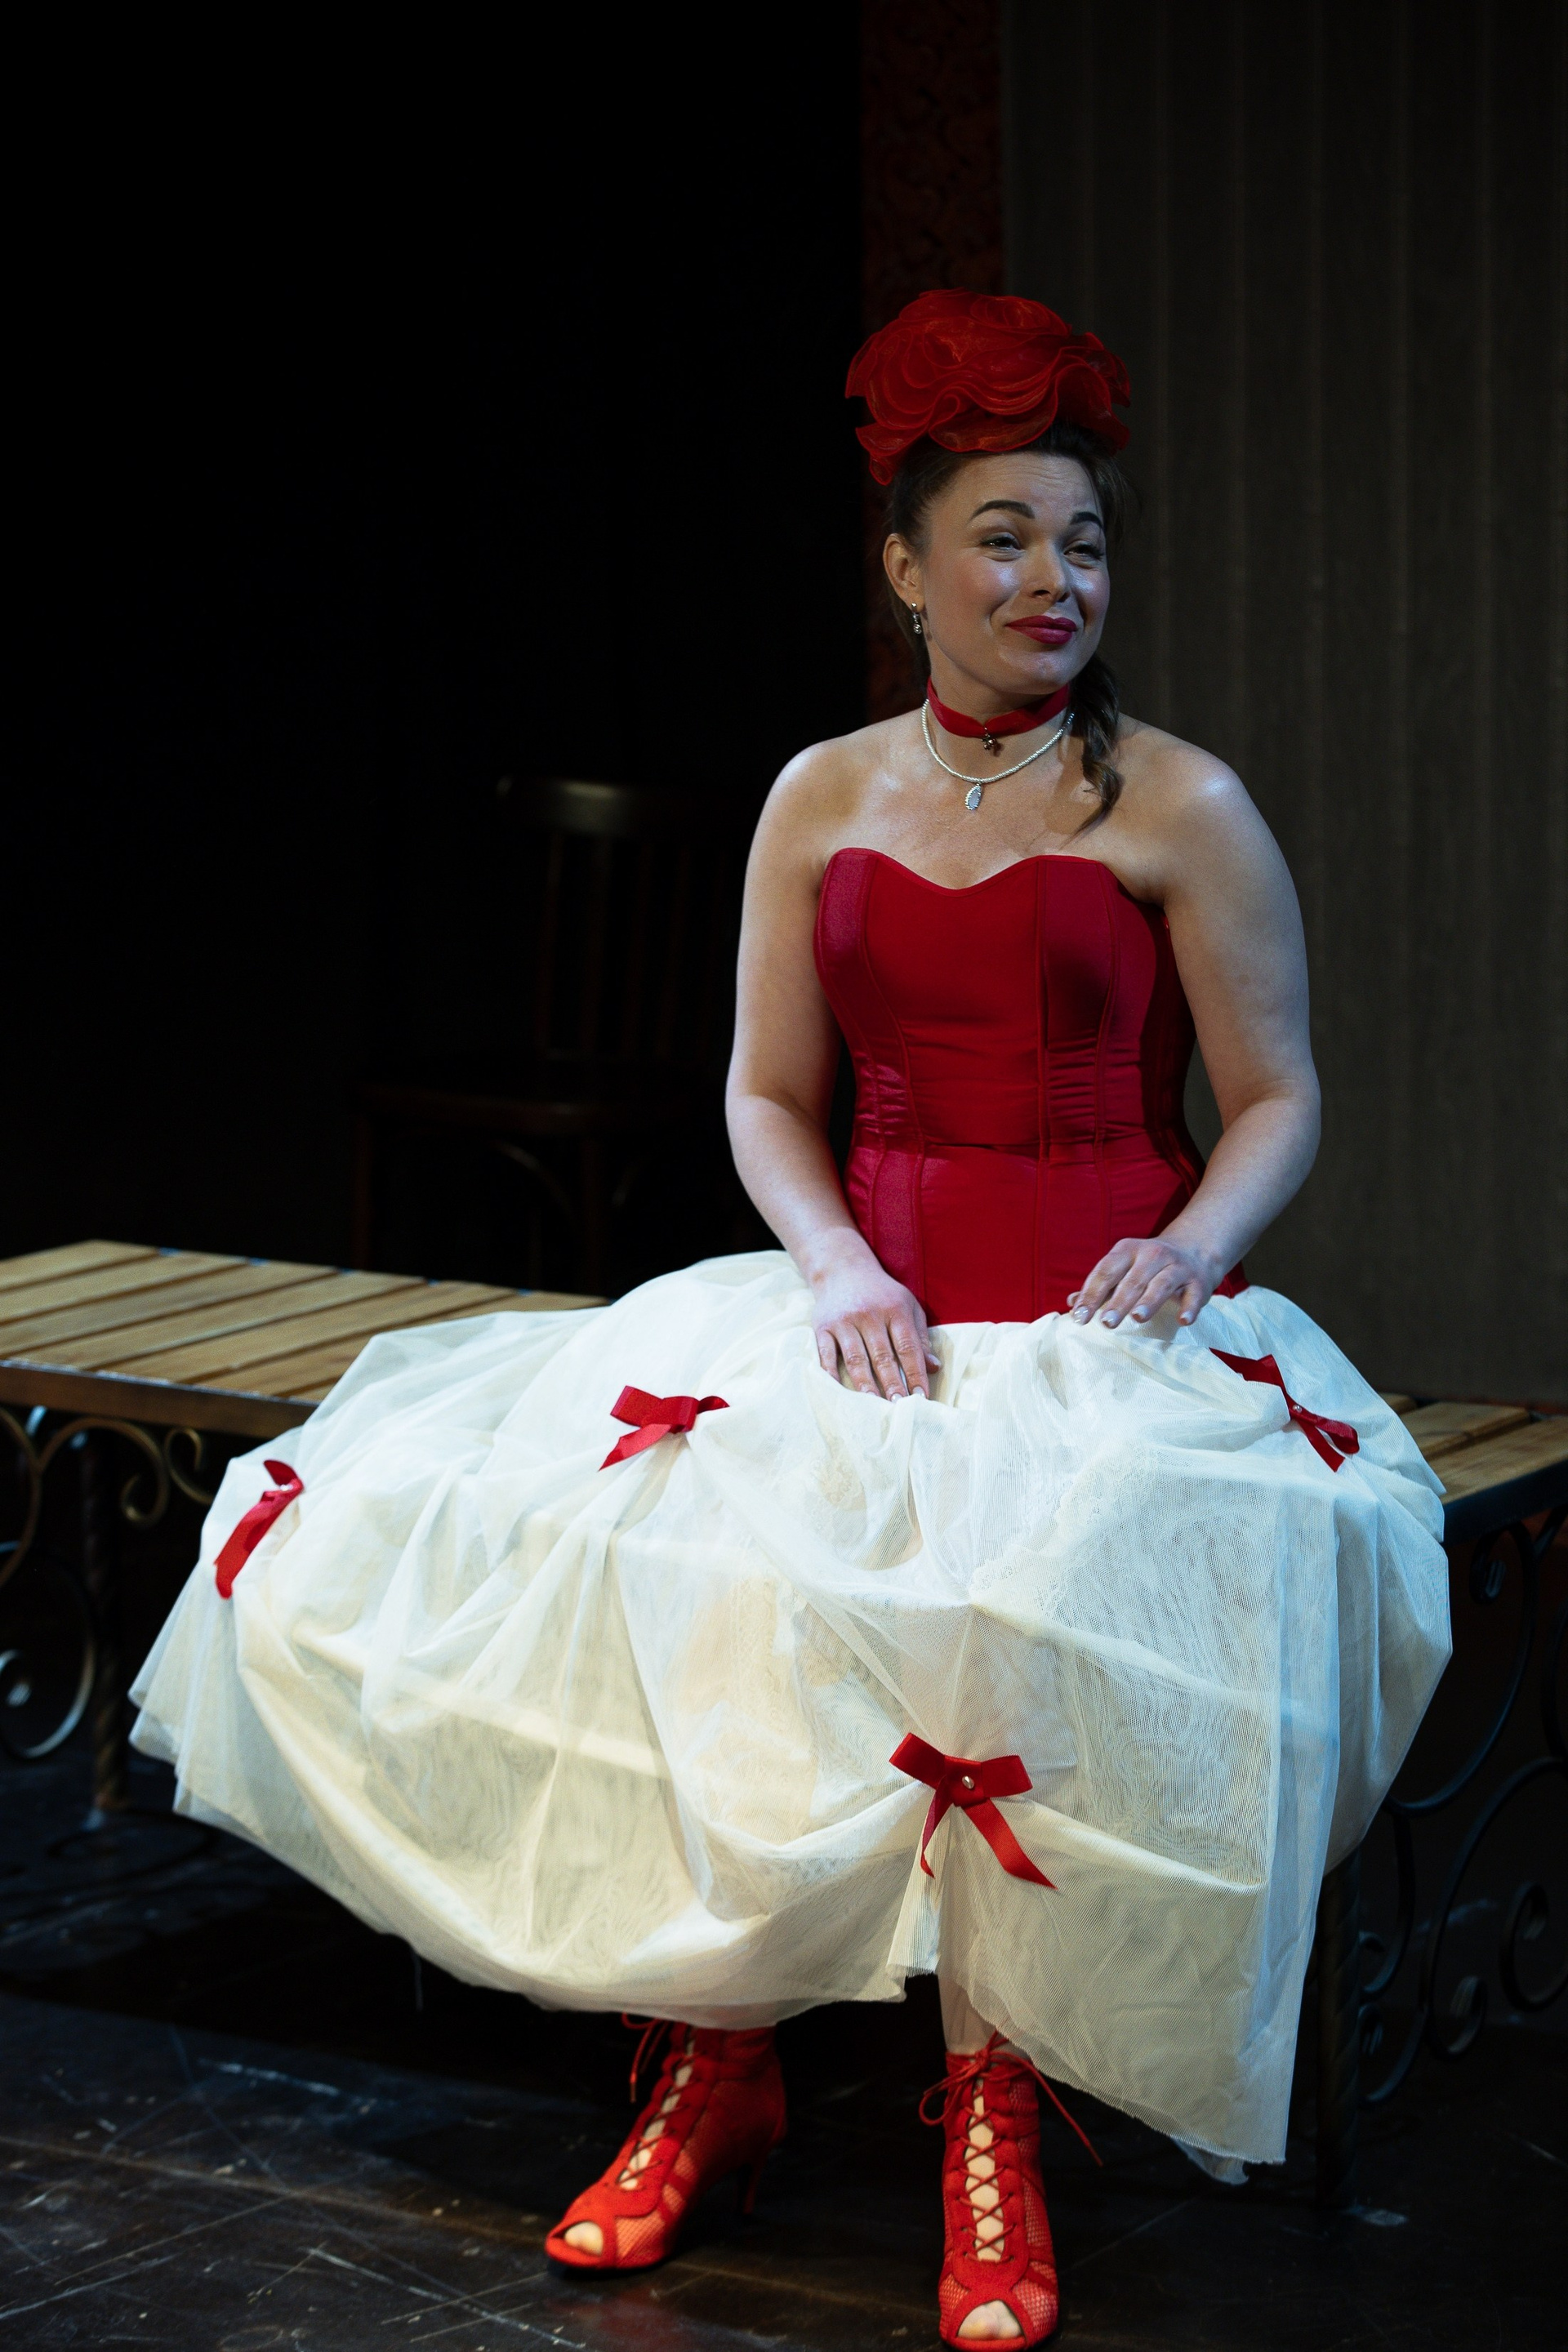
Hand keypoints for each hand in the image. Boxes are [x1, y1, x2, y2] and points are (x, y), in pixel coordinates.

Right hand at [810, 1247, 939, 1398]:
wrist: (843, 1270)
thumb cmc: (882, 1294)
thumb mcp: (908, 1307)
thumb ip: (921, 1338)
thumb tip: (935, 1368)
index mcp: (895, 1310)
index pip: (908, 1348)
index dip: (915, 1375)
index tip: (921, 1398)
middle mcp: (869, 1314)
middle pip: (883, 1356)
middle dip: (892, 1385)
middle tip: (899, 1409)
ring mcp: (844, 1320)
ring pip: (856, 1358)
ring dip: (865, 1384)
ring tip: (874, 1406)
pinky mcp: (823, 1325)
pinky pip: (826, 1353)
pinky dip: (831, 1373)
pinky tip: (838, 1391)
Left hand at [1068, 1235, 1222, 1329]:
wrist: (1195, 1250)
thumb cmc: (1149, 1266)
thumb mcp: (1123, 1268)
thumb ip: (1099, 1287)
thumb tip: (1071, 1304)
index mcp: (1127, 1250)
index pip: (1105, 1271)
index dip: (1091, 1294)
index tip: (1079, 1316)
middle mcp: (1152, 1254)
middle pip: (1133, 1280)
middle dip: (1119, 1302)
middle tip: (1106, 1323)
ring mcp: (1177, 1267)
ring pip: (1162, 1283)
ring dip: (1150, 1301)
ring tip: (1137, 1318)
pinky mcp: (1198, 1281)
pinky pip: (1194, 1295)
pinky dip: (1189, 1307)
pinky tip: (1183, 1321)